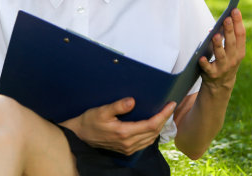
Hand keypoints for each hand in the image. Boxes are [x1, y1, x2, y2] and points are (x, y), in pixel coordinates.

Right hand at [60, 97, 175, 155]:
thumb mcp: (102, 111)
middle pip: (154, 132)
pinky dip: (152, 133)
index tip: (171, 104)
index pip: (151, 125)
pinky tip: (153, 125)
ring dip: (159, 127)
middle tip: (170, 106)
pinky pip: (145, 143)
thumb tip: (132, 101)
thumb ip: (117, 106)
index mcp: (124, 132)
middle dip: (164, 119)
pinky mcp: (126, 150)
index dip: (163, 115)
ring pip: (151, 139)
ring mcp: (128, 148)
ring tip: (164, 114)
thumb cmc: (90, 121)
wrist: (80, 135)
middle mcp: (128, 143)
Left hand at [199, 8, 245, 91]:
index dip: (238, 22)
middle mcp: (233, 59)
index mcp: (240, 51)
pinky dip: (205, 63)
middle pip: (231, 43)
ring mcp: (223, 67)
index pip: (241, 35)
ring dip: (218, 45)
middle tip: (226, 19)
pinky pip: (208, 68)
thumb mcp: (230, 50)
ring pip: (221, 55)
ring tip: (215, 35)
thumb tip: (217, 26)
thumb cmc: (225, 61)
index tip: (235, 10)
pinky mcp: (212, 74)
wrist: (221, 84)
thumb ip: (226, 38)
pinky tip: (201, 57)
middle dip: (229, 30)